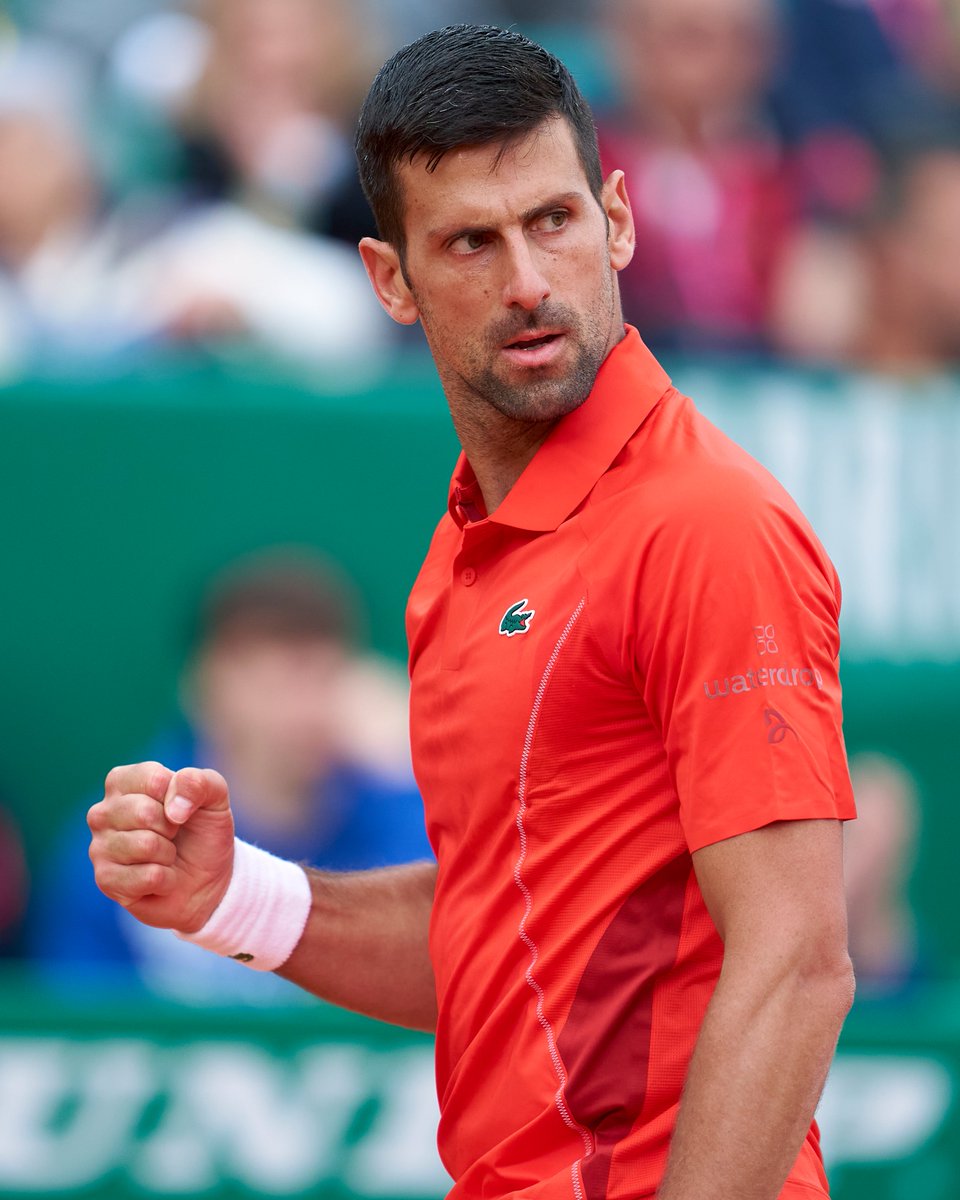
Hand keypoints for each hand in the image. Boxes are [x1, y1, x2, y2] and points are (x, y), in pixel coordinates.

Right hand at [87, 762, 235, 932]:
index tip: (181, 808)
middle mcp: (102, 812)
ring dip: (168, 854)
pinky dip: (166, 879)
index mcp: (123, 781)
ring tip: (166, 856)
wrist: (206, 879)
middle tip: (173, 835)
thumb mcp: (214, 797)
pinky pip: (148, 876)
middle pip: (144, 812)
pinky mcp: (105, 881)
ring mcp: (99, 847)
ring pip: (145, 845)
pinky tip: (160, 878)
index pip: (153, 780)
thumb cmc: (202, 830)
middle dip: (172, 828)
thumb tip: (173, 808)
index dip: (179, 797)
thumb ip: (198, 782)